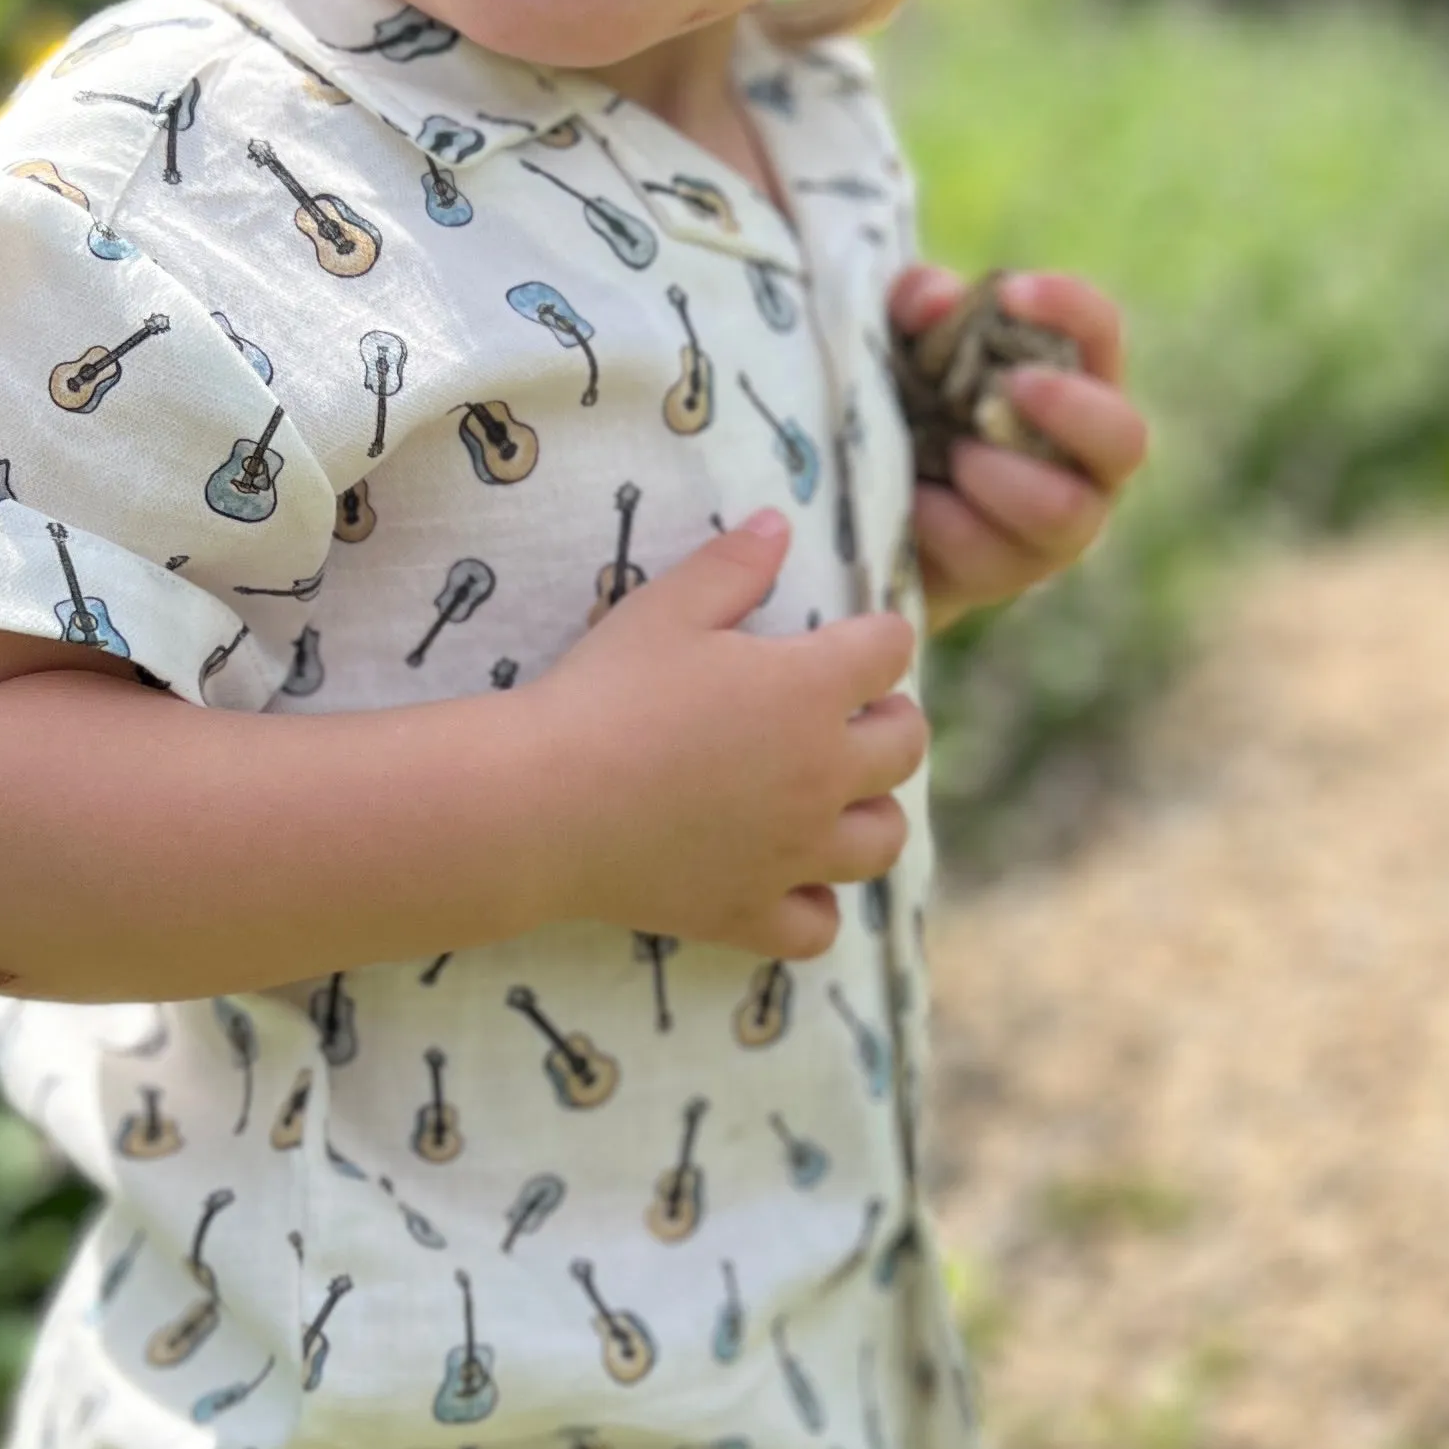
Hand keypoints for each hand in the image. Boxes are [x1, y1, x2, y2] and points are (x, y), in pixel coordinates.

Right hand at [531, 513, 923, 960]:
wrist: (541, 801)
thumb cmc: (602, 692)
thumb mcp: (664, 608)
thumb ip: (733, 565)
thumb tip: (780, 521)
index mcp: (810, 688)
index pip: (890, 649)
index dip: (877, 636)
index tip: (856, 637)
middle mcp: (822, 773)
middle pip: (907, 746)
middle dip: (892, 721)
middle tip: (853, 715)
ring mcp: (793, 853)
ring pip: (882, 841)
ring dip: (872, 814)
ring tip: (837, 800)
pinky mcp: (750, 912)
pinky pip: (819, 927)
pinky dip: (816, 906)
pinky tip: (789, 881)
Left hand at [891, 263, 1149, 627]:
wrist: (867, 513)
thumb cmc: (906, 406)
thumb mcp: (898, 342)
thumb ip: (916, 304)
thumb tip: (939, 300)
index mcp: (1073, 381)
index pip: (1100, 332)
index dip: (1069, 309)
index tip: (1011, 293)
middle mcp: (1086, 457)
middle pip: (1124, 438)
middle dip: (1067, 408)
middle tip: (1008, 388)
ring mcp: (1059, 525)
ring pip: (1062, 509)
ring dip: (998, 477)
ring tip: (952, 456)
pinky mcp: (1010, 575)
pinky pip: (990, 554)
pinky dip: (943, 522)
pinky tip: (912, 504)